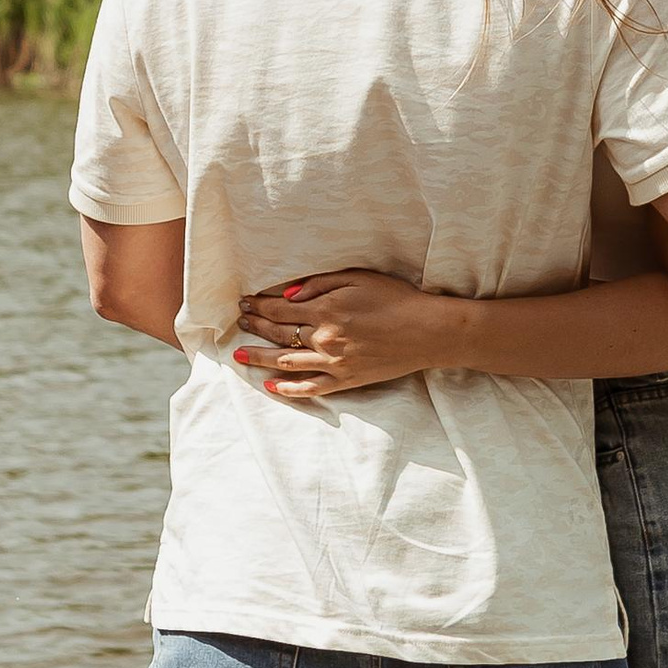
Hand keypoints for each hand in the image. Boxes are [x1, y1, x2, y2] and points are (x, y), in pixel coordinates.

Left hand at [233, 268, 441, 399]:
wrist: (427, 331)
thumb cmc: (395, 299)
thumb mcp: (357, 278)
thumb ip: (320, 284)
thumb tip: (287, 294)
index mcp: (325, 310)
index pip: (280, 309)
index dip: (258, 306)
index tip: (244, 303)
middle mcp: (324, 339)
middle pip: (279, 334)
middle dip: (256, 327)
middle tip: (240, 323)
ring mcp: (334, 363)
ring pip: (286, 363)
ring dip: (260, 358)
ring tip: (240, 356)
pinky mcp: (347, 380)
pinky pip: (311, 388)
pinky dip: (288, 389)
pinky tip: (271, 386)